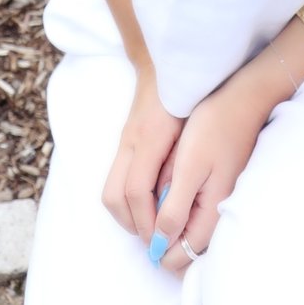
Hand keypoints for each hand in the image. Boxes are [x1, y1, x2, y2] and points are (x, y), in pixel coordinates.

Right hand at [101, 65, 184, 240]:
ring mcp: (124, 143)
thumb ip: (184, 164)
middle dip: (132, 224)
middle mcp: (130, 143)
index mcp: (149, 139)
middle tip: (153, 239)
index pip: (135, 192)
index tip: (162, 239)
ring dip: (127, 216)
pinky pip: (115, 182)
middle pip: (114, 197)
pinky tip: (146, 208)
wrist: (166, 64)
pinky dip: (126, 203)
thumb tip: (178, 203)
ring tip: (150, 228)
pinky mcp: (124, 144)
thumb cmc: (189, 97)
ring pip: (110, 192)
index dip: (147, 220)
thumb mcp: (193, 129)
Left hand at [150, 77, 270, 273]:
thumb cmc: (214, 128)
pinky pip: (190, 207)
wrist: (240, 99)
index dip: (156, 248)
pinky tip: (175, 172)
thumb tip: (158, 244)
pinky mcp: (215, 189)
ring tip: (167, 177)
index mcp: (211, 215)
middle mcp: (217, 215)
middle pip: (181, 244)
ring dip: (167, 210)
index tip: (143, 220)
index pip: (179, 256)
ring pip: (183, 225)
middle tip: (156, 192)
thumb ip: (174, 209)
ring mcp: (217, 203)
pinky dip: (175, 197)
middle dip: (161, 226)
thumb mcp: (188, 168)